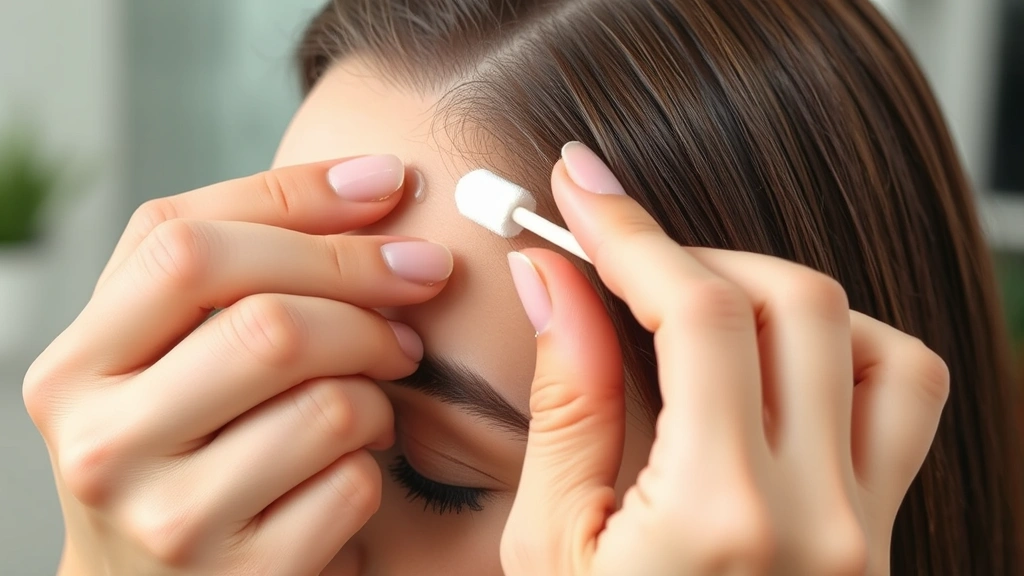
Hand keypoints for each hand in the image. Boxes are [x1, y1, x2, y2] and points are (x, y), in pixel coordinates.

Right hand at [23, 156, 452, 575]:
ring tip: (373, 391)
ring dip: (379, 386)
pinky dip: (377, 460)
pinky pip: (355, 483)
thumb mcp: (166, 351)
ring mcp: (173, 523)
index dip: (303, 202)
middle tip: (418, 287)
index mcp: (77, 367)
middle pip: (269, 324)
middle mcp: (105, 446)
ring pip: (329, 406)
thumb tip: (374, 183)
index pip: (185, 247)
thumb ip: (230, 263)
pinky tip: (357, 462)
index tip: (391, 183)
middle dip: (368, 292)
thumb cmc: (183, 440)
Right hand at [500, 143, 948, 574]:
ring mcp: (866, 527)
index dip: (631, 228)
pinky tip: (771, 363)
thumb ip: (566, 400)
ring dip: (778, 293)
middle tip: (621, 254)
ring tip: (698, 306)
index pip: (694, 312)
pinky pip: (902, 400)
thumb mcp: (549, 543)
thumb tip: (554, 280)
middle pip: (790, 301)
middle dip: (692, 251)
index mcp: (716, 517)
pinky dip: (843, 347)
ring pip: (870, 340)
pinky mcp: (881, 532)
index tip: (582, 188)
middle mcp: (816, 516)